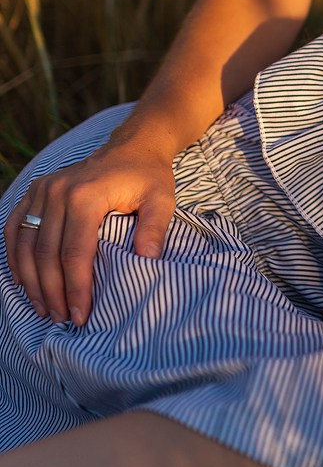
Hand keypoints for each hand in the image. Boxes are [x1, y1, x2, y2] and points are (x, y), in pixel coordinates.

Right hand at [3, 142, 176, 325]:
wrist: (132, 147)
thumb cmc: (149, 177)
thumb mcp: (162, 200)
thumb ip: (154, 229)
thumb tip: (147, 260)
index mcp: (86, 196)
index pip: (75, 252)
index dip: (76, 287)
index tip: (80, 315)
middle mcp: (57, 192)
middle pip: (46, 253)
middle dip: (52, 291)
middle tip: (61, 319)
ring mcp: (42, 190)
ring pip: (26, 244)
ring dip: (31, 280)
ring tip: (44, 308)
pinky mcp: (35, 191)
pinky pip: (15, 228)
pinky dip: (15, 256)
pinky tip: (23, 281)